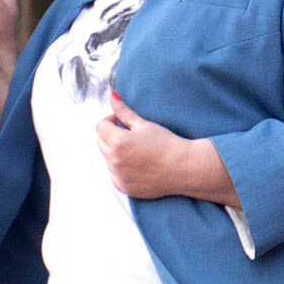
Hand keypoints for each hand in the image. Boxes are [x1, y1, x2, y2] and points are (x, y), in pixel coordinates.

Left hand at [96, 89, 235, 207]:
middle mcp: (114, 160)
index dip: (110, 119)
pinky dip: (120, 169)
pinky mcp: (124, 187)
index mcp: (118, 142)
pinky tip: (137, 165)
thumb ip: (124, 111)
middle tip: (130, 135)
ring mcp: (119, 176)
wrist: (183, 168)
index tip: (121, 121)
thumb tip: (111, 96)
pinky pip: (114, 175)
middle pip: (100, 142)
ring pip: (107, 159)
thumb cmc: (166, 144)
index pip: (100, 126)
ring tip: (137, 151)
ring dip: (115, 152)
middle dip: (111, 135)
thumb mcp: (144, 124)